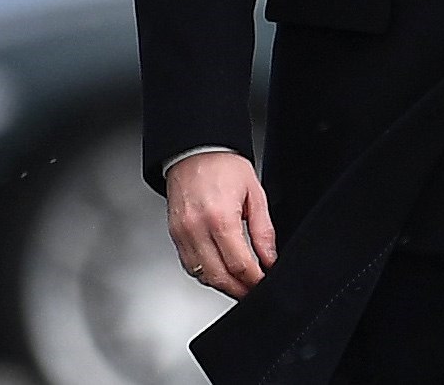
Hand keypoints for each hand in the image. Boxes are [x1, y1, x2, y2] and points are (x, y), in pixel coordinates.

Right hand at [165, 151, 275, 298]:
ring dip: (222, 286)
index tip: (264, 283)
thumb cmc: (225, 167)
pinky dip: (206, 275)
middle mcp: (196, 230)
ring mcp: (182, 235)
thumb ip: (263, 230)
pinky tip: (220, 274)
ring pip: (202, 275)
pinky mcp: (174, 236)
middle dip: (239, 289)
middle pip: (218, 276)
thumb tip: (270, 258)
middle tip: (254, 292)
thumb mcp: (255, 194)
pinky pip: (189, 266)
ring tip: (240, 286)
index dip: (254, 280)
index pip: (239, 264)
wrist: (194, 152)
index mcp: (219, 218)